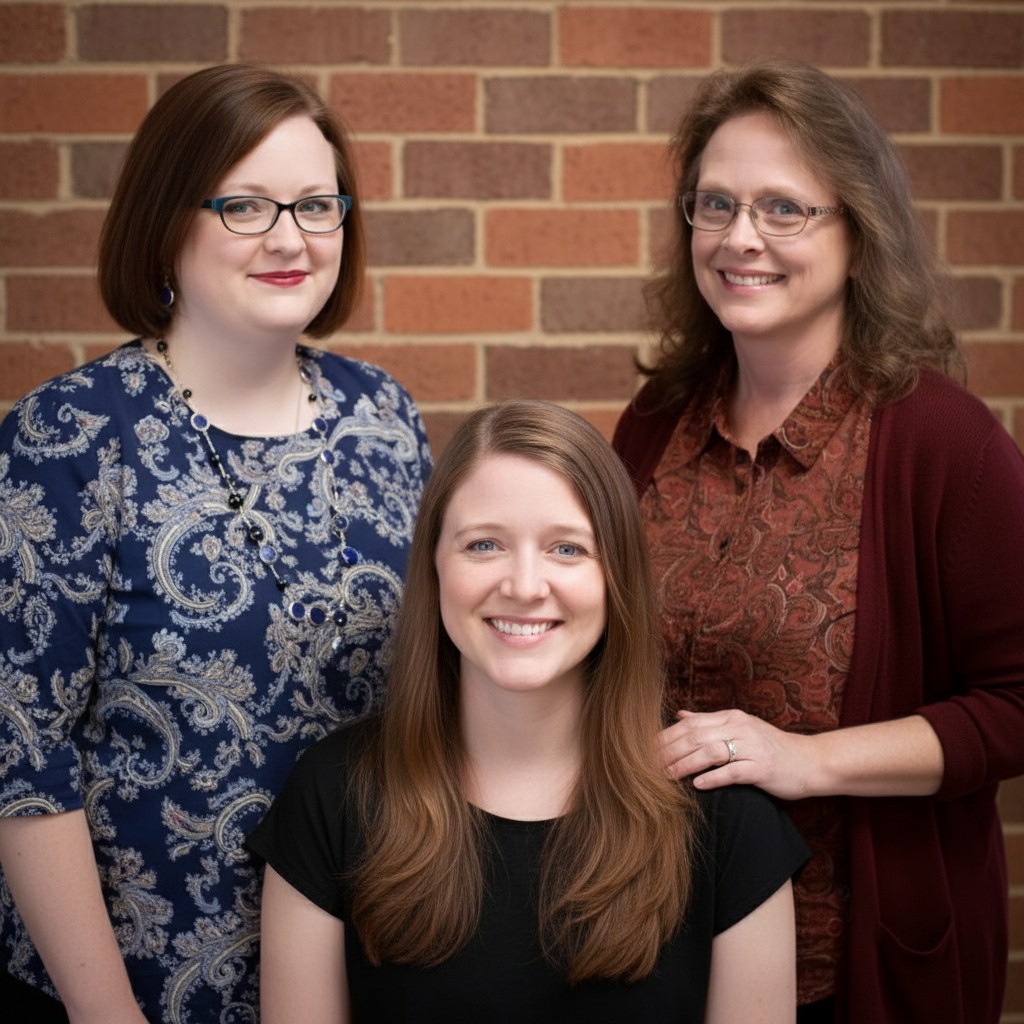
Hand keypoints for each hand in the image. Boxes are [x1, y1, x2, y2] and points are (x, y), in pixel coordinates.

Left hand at [660, 708, 819, 800]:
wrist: (810, 761)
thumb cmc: (771, 748)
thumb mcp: (741, 728)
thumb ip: (709, 721)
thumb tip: (680, 714)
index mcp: (731, 717)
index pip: (690, 724)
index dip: (666, 737)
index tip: (646, 752)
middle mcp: (740, 727)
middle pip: (695, 736)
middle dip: (669, 751)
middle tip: (649, 767)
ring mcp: (752, 747)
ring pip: (710, 752)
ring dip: (685, 764)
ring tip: (667, 777)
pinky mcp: (762, 767)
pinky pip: (733, 771)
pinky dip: (713, 778)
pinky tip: (697, 786)